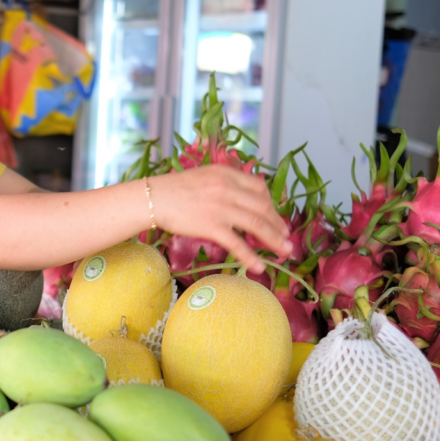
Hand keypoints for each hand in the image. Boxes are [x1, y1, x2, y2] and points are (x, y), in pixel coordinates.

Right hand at [148, 166, 291, 273]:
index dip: (272, 204)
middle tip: (286, 238)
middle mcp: (228, 188)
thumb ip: (225, 183)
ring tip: (284, 252)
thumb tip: (242, 198)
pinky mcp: (211, 226)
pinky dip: (250, 256)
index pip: (259, 188)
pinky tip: (259, 267)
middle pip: (263, 207)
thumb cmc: (174, 189)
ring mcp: (221, 207)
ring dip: (273, 240)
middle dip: (278, 225)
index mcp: (227, 174)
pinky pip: (236, 243)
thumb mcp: (204, 176)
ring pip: (256, 225)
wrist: (153, 198)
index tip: (276, 217)